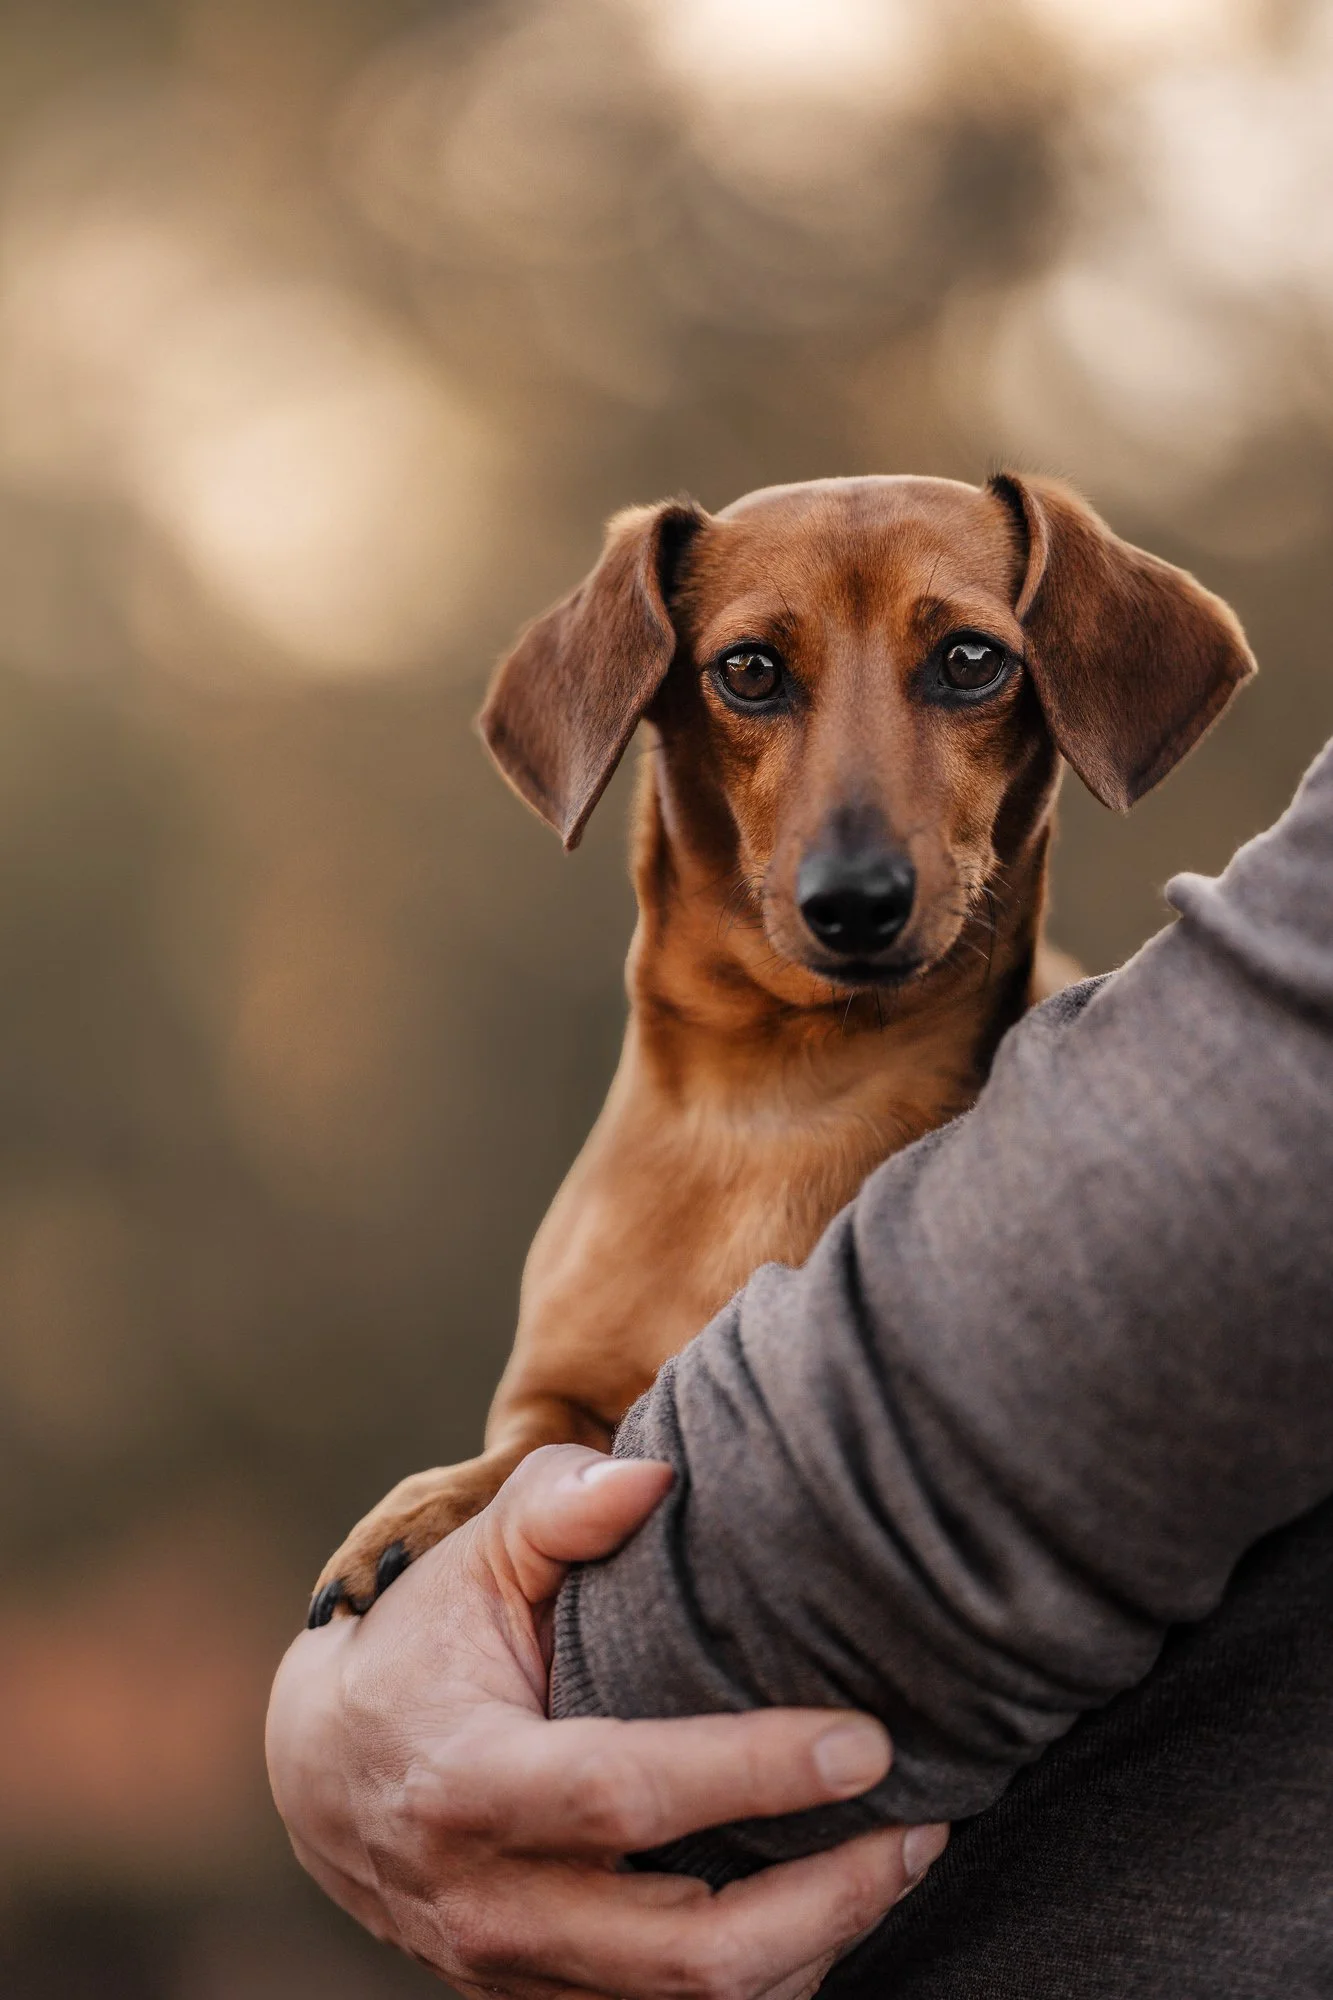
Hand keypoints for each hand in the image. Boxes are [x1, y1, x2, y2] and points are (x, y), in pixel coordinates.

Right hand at [266, 1445, 947, 1999]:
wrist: (323, 1774)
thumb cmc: (417, 1647)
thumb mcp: (469, 1561)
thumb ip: (557, 1507)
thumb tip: (657, 1477)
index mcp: (472, 1784)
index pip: (627, 1795)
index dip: (753, 1772)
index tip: (866, 1741)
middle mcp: (496, 1903)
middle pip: (688, 1951)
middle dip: (828, 1900)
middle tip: (919, 1825)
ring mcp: (524, 1971)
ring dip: (818, 1942)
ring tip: (900, 1856)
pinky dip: (772, 1970)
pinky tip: (829, 1900)